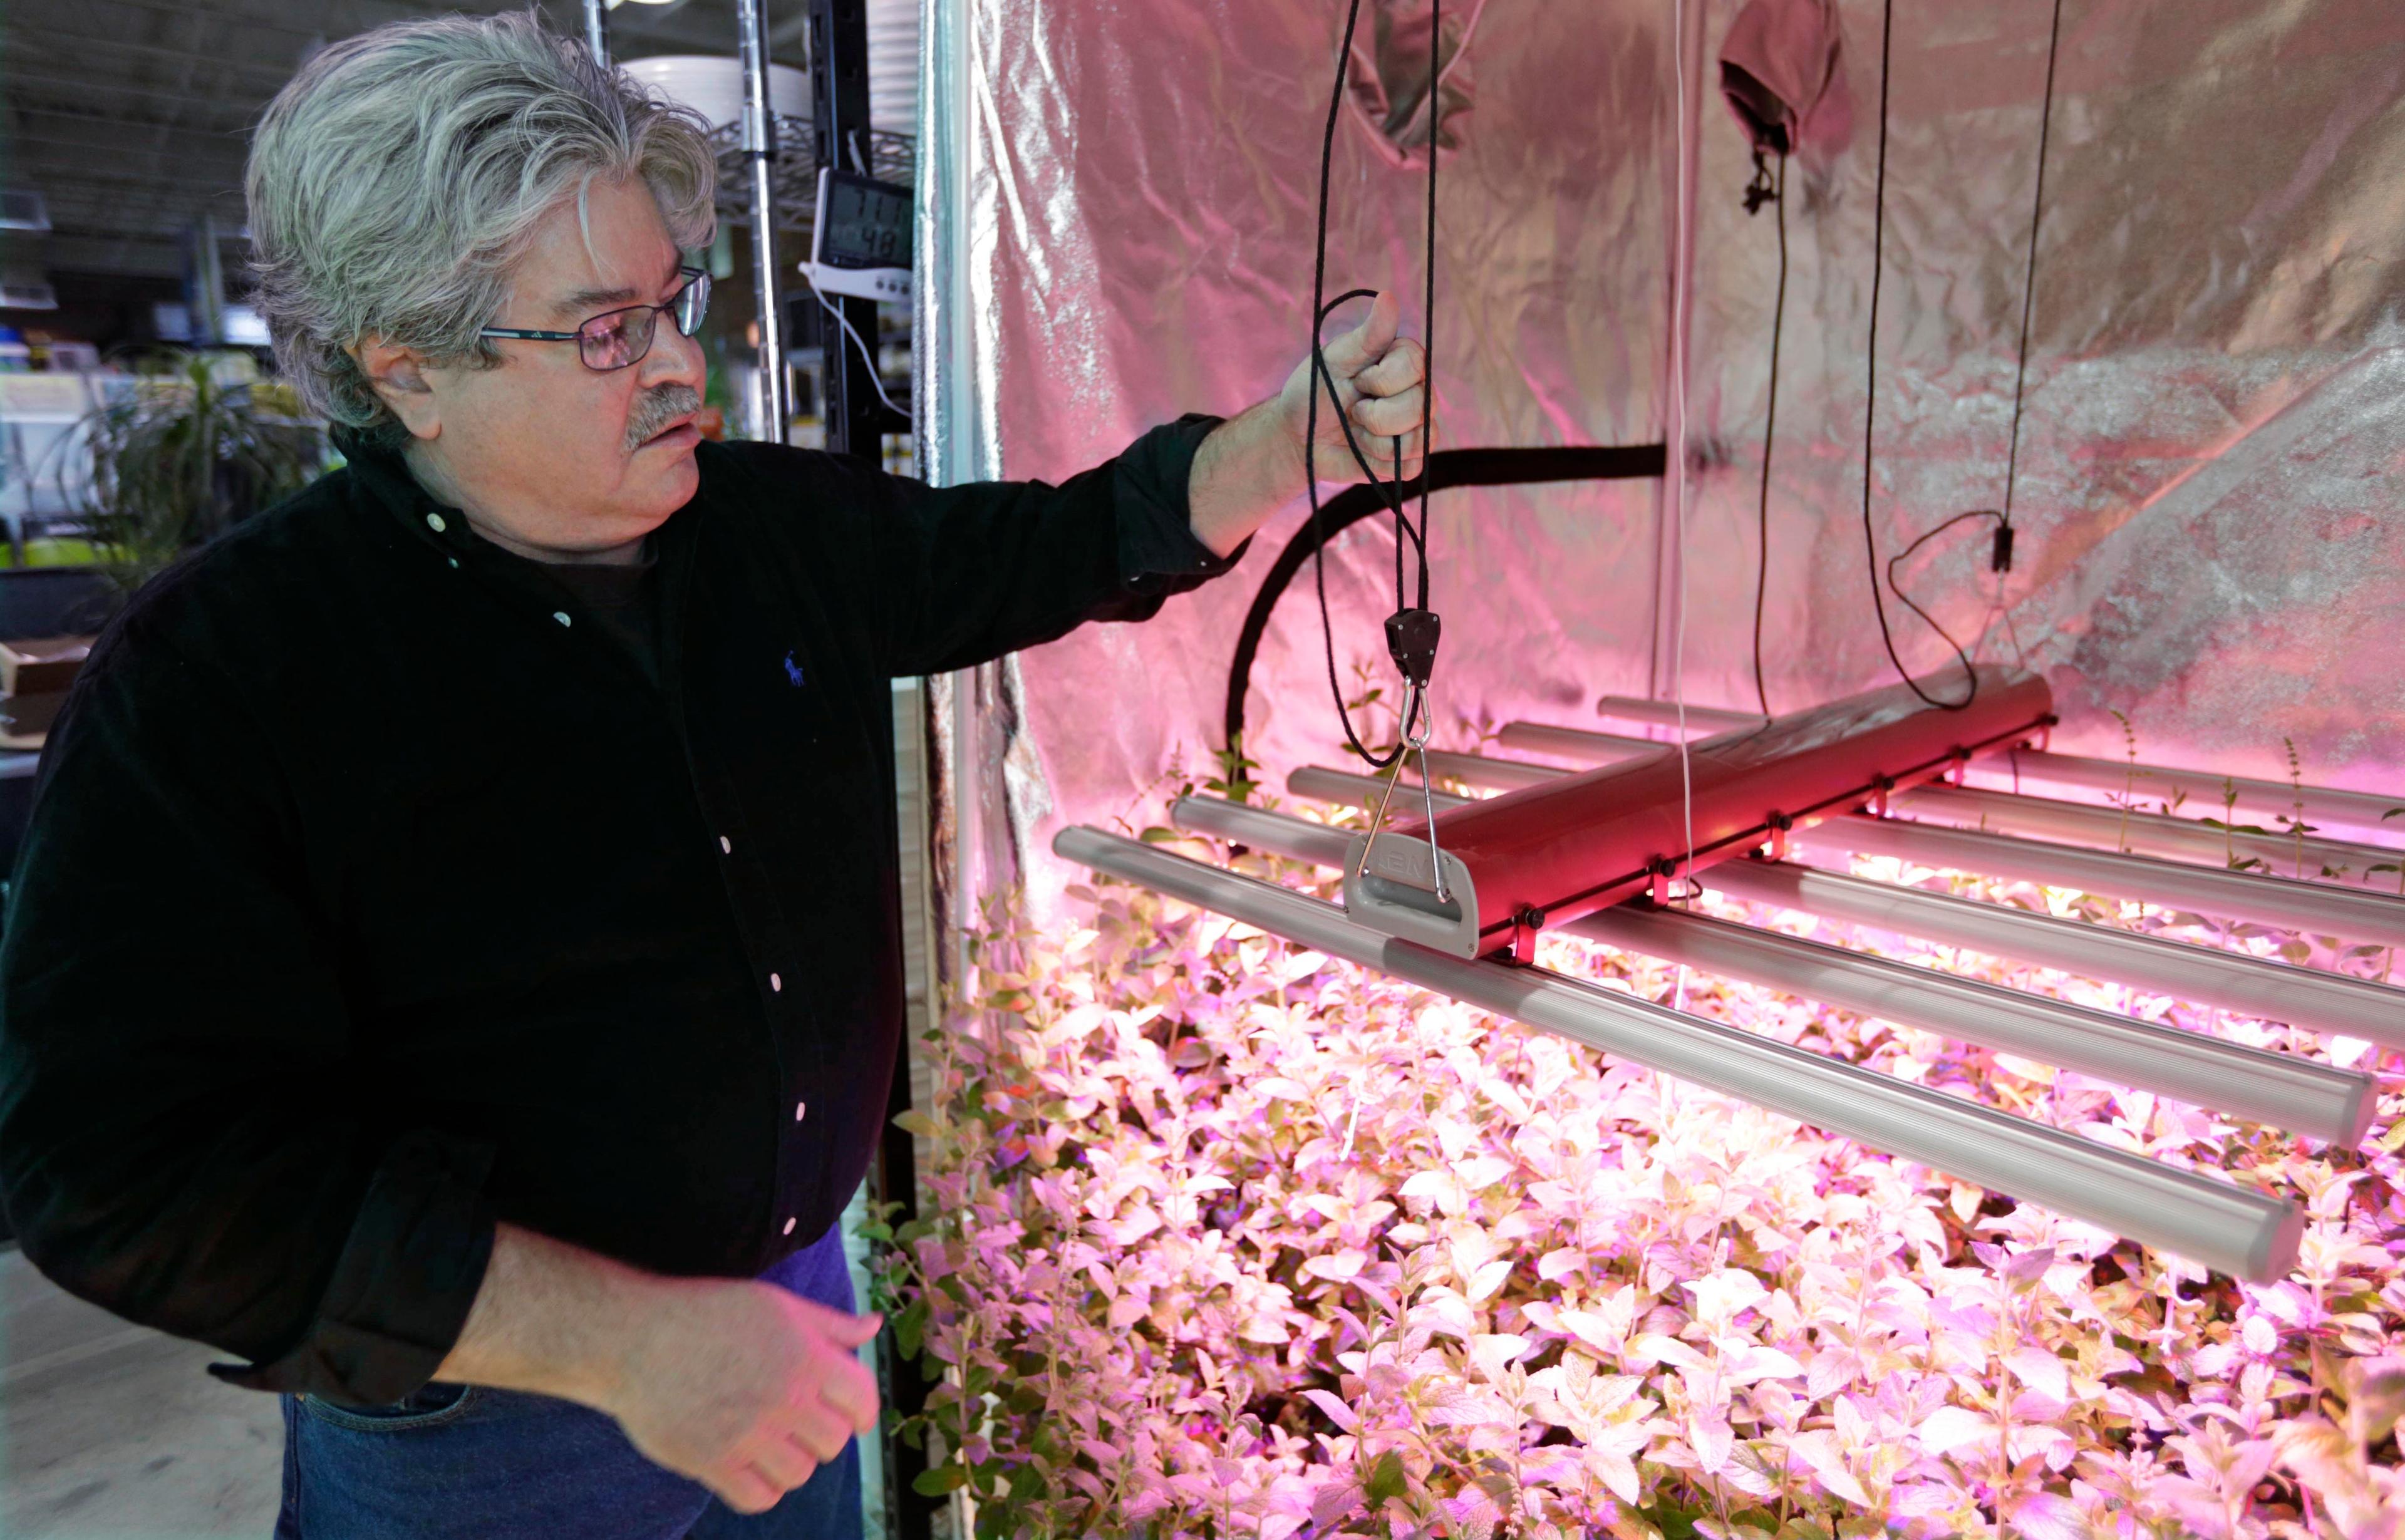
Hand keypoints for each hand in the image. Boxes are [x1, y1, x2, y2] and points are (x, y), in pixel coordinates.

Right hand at [602, 1276, 882, 1513]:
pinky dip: (762, 1488)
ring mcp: (748, 1434)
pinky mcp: (712, 1462)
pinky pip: (759, 1498)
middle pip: (833, 1442)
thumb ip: (830, 1324)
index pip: (862, 1401)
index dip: (861, 1411)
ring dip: (792, 1461)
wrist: (634, 1338)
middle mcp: (784, 1398)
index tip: (850, 1414)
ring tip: (772, 1441)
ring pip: (800, 1473)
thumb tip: (873, 1326)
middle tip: (799, 1421)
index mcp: (806, 1357)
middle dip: (823, 1433)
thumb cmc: (708, 1313)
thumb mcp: (777, 1306)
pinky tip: (750, 1465)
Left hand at [1275, 287, 1428, 485]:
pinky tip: (1363, 449)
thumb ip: (1368, 335)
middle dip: (1375, 414)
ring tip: (1357, 429)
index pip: (1416, 365)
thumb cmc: (1315, 392)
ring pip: (1419, 439)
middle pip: (1419, 406)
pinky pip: (1412, 465)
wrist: (1297, 437)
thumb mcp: (1336, 360)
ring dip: (1375, 439)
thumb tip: (1389, 297)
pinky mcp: (1409, 460)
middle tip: (1353, 409)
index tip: (1356, 380)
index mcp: (1404, 361)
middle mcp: (1419, 392)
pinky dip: (1379, 460)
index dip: (1381, 380)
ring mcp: (1417, 427)